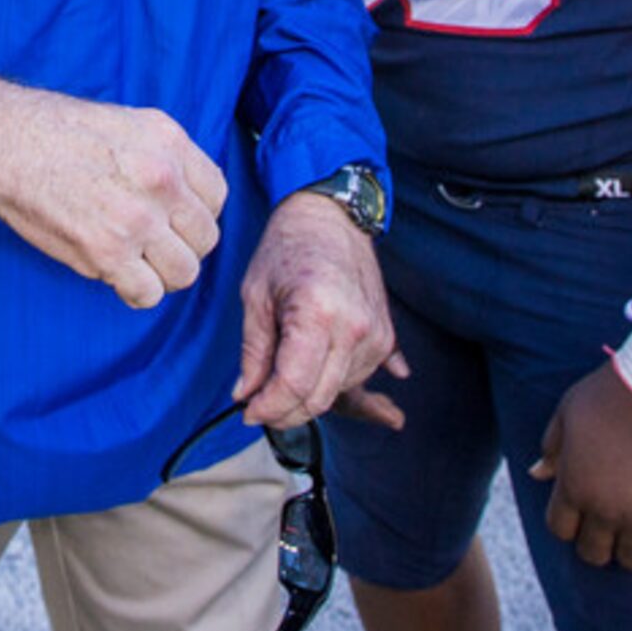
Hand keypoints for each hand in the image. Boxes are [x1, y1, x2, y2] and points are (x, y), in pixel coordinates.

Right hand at [0, 65, 226, 308]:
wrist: (3, 142)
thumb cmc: (56, 132)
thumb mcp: (127, 123)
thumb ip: (165, 158)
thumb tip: (190, 199)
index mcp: (169, 141)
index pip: (218, 195)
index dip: (196, 213)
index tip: (173, 217)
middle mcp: (161, 179)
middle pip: (205, 238)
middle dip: (182, 246)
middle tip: (152, 243)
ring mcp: (136, 218)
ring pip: (184, 272)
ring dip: (162, 273)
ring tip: (136, 261)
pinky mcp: (106, 252)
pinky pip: (147, 294)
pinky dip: (135, 291)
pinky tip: (118, 274)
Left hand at [234, 191, 403, 430]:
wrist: (331, 217)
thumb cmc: (287, 247)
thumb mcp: (255, 294)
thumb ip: (253, 351)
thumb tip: (246, 395)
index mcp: (317, 313)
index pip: (295, 386)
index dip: (268, 409)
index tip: (248, 412)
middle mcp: (354, 328)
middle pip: (320, 397)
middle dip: (286, 412)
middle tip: (258, 406)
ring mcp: (375, 335)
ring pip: (338, 390)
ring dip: (309, 394)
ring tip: (283, 374)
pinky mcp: (385, 336)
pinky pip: (359, 376)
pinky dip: (336, 381)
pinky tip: (328, 380)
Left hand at [527, 361, 631, 570]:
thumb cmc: (610, 395)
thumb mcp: (568, 413)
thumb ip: (552, 447)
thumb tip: (536, 473)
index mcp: (573, 484)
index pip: (560, 529)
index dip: (568, 523)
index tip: (581, 512)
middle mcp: (604, 508)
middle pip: (593, 553)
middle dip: (598, 542)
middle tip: (610, 525)